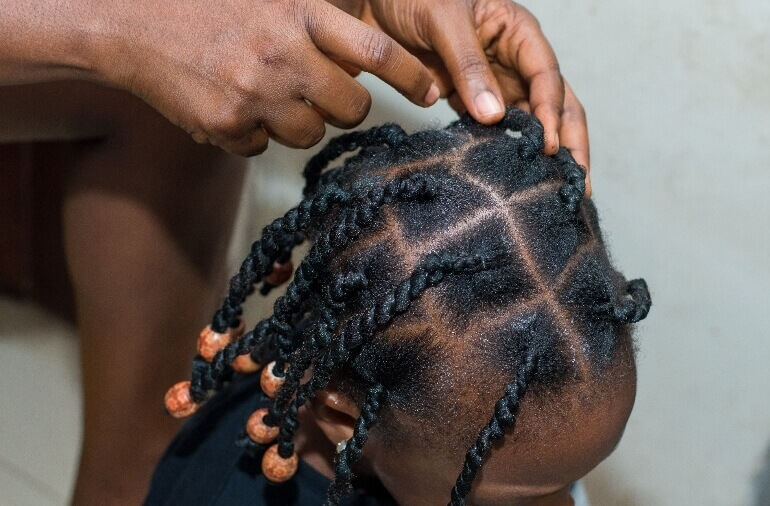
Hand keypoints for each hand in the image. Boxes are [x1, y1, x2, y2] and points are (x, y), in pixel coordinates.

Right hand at [94, 0, 438, 155]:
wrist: (130, 20)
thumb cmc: (209, 5)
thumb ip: (319, 21)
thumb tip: (370, 57)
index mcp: (299, 12)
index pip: (375, 49)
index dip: (411, 75)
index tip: (432, 93)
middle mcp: (282, 54)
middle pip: (352, 107)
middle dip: (347, 106)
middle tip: (326, 93)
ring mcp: (254, 94)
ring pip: (310, 134)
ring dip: (297, 120)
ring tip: (264, 91)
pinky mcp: (226, 125)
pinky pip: (263, 147)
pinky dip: (253, 133)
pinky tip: (231, 103)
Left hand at [357, 0, 590, 192]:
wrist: (375, 1)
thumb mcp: (444, 20)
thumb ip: (469, 66)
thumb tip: (494, 116)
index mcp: (518, 32)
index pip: (547, 77)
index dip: (551, 112)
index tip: (546, 146)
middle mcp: (514, 60)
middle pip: (555, 105)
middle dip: (570, 144)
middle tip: (579, 185)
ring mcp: (494, 83)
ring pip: (528, 124)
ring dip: (540, 157)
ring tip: (552, 194)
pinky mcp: (469, 101)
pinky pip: (493, 131)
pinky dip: (503, 154)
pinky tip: (510, 181)